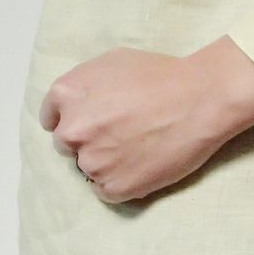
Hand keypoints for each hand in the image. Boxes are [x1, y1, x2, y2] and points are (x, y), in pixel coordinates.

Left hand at [39, 35, 253, 202]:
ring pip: (88, 169)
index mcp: (67, 94)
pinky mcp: (116, 186)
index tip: (93, 127)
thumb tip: (81, 106)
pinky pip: (106, 191)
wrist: (200, 100)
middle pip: (69, 146)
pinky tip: (142, 168)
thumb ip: (87, 86)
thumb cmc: (164, 76)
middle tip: (122, 138)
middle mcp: (73, 129)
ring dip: (108, 164)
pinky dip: (122, 184)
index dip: (75, 122)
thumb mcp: (113, 63)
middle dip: (91, 142)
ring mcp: (94, 161)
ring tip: (138, 153)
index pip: (53, 120)